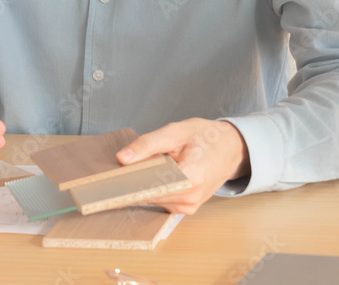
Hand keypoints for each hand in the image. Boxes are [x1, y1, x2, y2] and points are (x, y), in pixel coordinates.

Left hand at [114, 118, 249, 214]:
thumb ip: (147, 144)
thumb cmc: (206, 137)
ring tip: (135, 169)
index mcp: (190, 177)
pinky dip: (151, 189)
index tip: (107, 182)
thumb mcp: (175, 132)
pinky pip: (161, 200)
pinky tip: (148, 176)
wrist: (231, 148)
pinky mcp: (186, 208)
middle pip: (149, 195)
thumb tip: (122, 158)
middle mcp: (190, 198)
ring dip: (141, 186)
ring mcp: (189, 206)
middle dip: (131, 182)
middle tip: (114, 171)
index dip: (127, 184)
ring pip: (153, 199)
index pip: (150, 188)